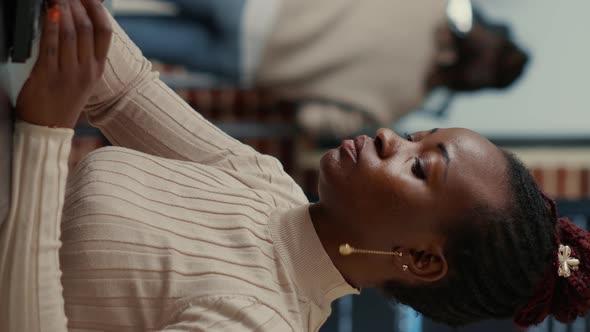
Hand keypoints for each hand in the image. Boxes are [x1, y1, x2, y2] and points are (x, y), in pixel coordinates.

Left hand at [16, 0, 111, 128]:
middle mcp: (86, 70)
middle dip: (77, 4)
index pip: (104, 32)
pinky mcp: (48, 77)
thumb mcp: (82, 77)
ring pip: (70, 33)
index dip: (97, 9)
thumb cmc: (63, 102)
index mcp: (97, 69)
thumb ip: (83, 53)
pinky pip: (51, 46)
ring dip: (63, 9)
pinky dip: (50, 26)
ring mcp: (68, 74)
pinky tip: (49, 13)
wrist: (49, 129)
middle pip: (87, 27)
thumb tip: (81, 24)